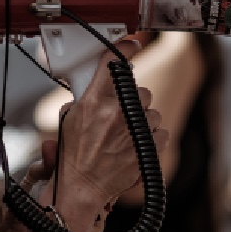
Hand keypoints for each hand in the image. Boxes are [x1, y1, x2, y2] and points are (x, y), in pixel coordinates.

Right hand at [44, 40, 168, 231]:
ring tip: (126, 133)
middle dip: (132, 99)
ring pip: (151, 111)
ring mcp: (134, 130)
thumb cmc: (73, 157)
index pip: (114, 63)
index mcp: (94, 101)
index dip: (126, 49)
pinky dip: (152, 137)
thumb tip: (99, 85)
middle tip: (119, 112)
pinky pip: (161, 131)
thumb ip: (86, 97)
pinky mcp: (147, 148)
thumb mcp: (69, 118)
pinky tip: (137, 144)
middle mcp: (116, 112)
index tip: (132, 44)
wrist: (82, 187)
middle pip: (139, 89)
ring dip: (142, 119)